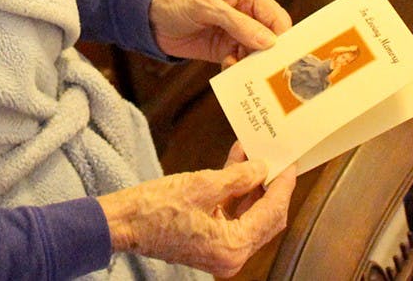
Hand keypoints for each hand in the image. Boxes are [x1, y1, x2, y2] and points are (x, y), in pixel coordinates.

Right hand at [97, 156, 295, 277]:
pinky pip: (231, 217)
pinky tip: (234, 167)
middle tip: (275, 158)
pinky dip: (235, 194)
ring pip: (248, 216)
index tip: (289, 164)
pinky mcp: (208, 243)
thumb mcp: (201, 185)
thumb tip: (260, 168)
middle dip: (270, 187)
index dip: (282, 186)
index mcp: (232, 248)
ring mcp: (219, 252)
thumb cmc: (154, 208)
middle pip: (264, 219)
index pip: (271, 214)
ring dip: (251, 186)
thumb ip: (237, 177)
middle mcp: (230, 257)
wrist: (123, 223)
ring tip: (253, 155)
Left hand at [149, 0, 291, 65]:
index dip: (282, 39)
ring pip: (260, 55)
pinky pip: (244, 64)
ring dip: (252, 65)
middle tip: (265, 72)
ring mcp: (240, 32)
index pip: (277, 18)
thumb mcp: (206, 7)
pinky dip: (239, 69)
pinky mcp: (229, 49)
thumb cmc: (178, 2)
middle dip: (269, 55)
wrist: (151, 19)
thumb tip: (269, 42)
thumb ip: (238, 23)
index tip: (282, 59)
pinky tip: (227, 67)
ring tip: (239, 67)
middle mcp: (249, 12)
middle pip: (273, 39)